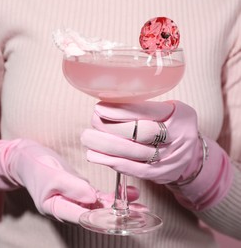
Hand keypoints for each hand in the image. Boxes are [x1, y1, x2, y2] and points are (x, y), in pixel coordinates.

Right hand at [0, 139, 146, 222]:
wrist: (27, 158)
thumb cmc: (36, 165)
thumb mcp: (51, 174)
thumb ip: (71, 186)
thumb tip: (91, 198)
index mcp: (56, 208)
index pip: (83, 217)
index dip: (102, 219)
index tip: (121, 218)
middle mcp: (68, 208)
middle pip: (95, 217)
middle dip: (118, 218)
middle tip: (140, 217)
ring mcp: (75, 200)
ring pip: (101, 209)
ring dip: (121, 209)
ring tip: (142, 208)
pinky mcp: (80, 191)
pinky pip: (100, 197)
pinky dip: (115, 197)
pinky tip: (131, 193)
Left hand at [81, 101, 232, 209]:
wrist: (191, 155)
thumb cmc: (172, 126)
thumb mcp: (167, 109)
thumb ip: (143, 107)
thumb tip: (108, 103)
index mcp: (179, 116)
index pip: (148, 113)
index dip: (121, 111)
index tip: (99, 107)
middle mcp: (178, 138)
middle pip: (141, 133)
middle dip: (112, 127)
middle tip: (92, 121)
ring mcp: (169, 159)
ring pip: (134, 153)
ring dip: (106, 146)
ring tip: (88, 138)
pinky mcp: (158, 175)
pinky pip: (133, 170)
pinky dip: (111, 162)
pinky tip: (95, 155)